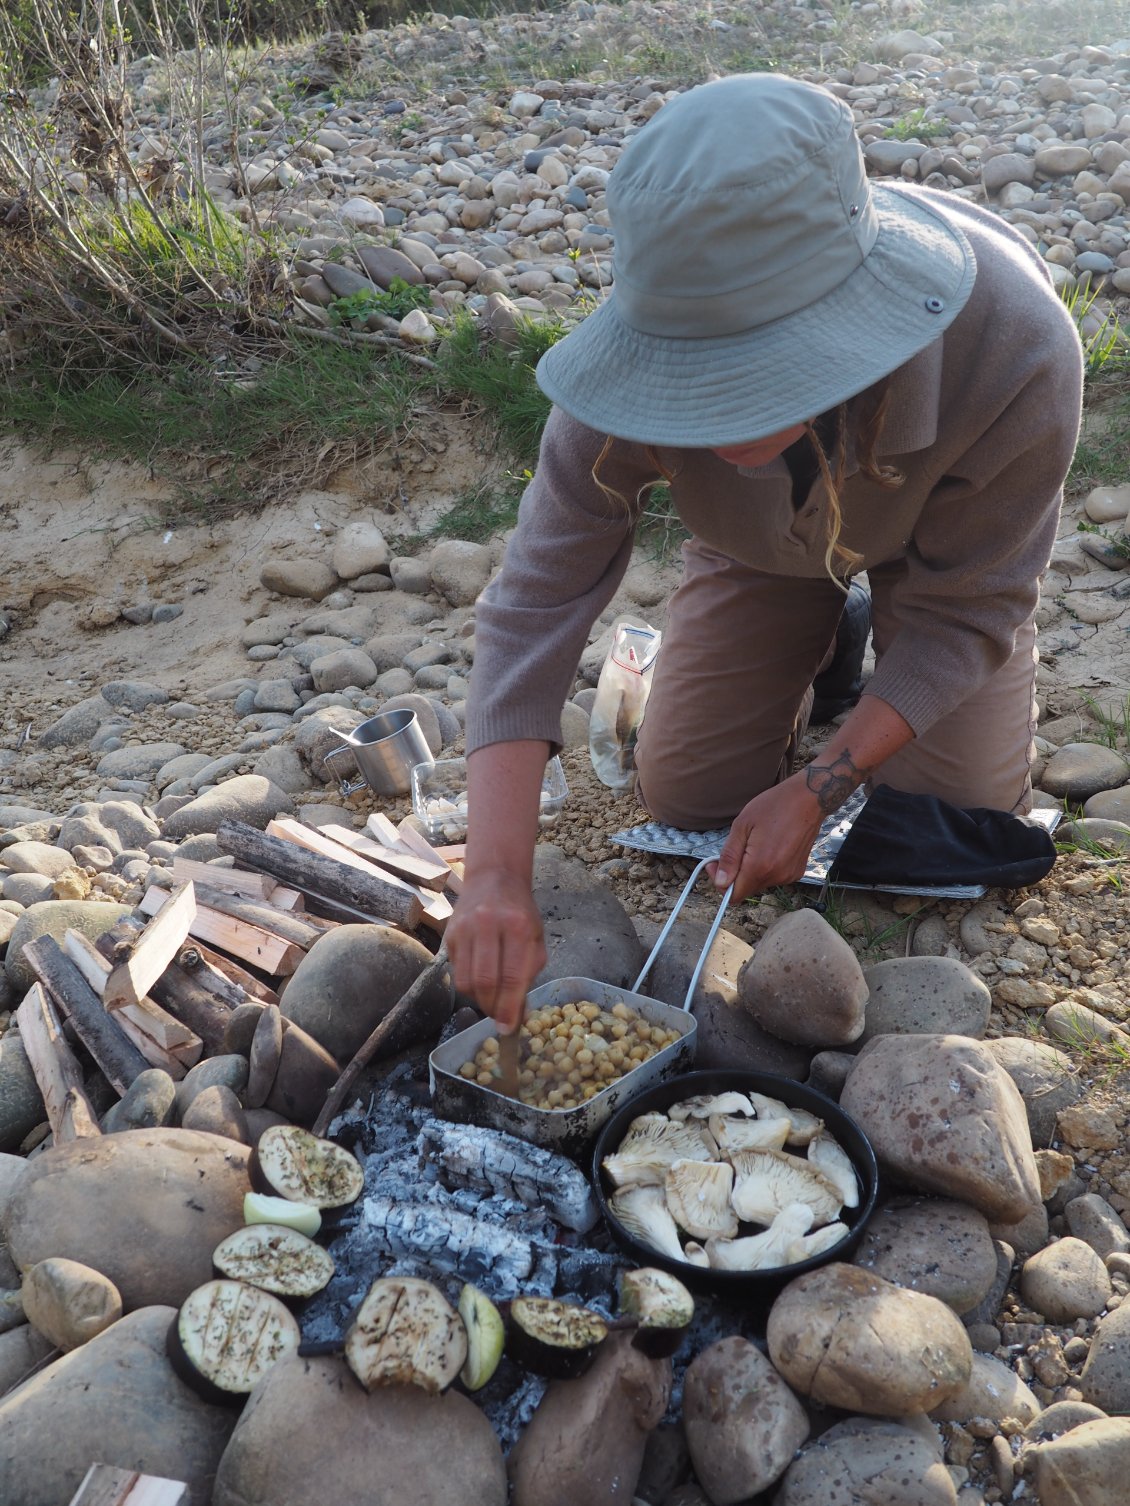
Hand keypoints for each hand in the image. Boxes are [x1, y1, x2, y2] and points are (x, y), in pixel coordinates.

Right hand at [446, 868, 545, 1033]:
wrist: (494, 877)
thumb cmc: (520, 912)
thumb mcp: (536, 937)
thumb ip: (529, 973)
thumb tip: (518, 1013)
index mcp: (517, 926)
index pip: (511, 976)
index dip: (509, 1007)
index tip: (508, 1028)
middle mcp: (487, 925)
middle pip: (484, 982)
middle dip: (492, 1008)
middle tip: (499, 1018)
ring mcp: (464, 929)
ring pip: (465, 981)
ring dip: (478, 999)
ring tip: (491, 999)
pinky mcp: (449, 934)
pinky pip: (456, 971)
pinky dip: (468, 984)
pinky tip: (479, 979)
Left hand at [707, 775, 825, 901]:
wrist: (809, 798)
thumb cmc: (774, 805)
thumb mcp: (742, 825)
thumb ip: (730, 857)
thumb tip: (721, 882)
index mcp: (760, 866)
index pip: (734, 895)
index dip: (721, 883)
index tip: (716, 864)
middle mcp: (777, 876)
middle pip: (746, 889)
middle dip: (734, 875)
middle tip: (735, 848)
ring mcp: (789, 875)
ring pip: (759, 883)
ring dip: (750, 870)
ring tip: (754, 843)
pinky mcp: (797, 871)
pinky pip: (773, 877)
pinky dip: (765, 867)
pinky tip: (769, 846)